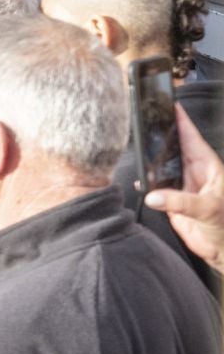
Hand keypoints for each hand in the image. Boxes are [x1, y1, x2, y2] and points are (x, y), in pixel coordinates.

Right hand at [147, 105, 223, 271]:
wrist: (221, 250)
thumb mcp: (208, 210)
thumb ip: (180, 202)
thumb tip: (154, 195)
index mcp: (208, 167)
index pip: (191, 137)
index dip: (180, 120)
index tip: (169, 103)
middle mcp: (193, 173)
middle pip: (173, 147)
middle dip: (160, 134)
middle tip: (145, 120)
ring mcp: (182, 186)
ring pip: (162, 165)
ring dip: (151, 160)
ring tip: (137, 148)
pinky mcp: (172, 200)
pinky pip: (155, 186)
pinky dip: (145, 182)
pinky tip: (140, 180)